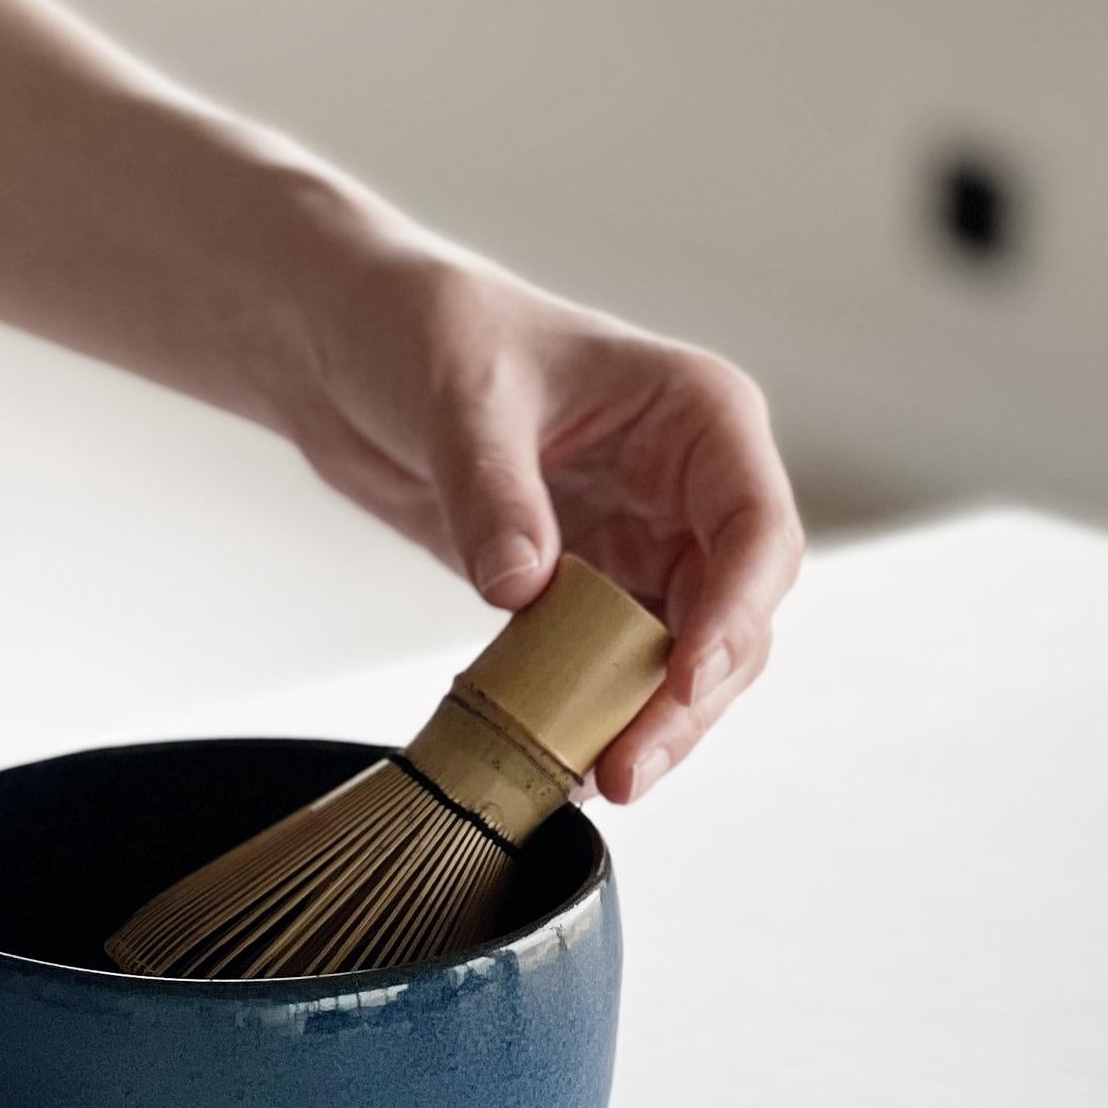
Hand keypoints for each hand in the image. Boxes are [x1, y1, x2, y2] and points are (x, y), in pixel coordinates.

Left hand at [288, 251, 803, 801]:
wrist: (351, 347)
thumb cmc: (427, 328)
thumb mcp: (458, 397)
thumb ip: (494, 492)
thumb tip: (523, 588)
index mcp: (698, 417)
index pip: (755, 529)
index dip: (735, 613)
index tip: (684, 680)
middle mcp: (687, 487)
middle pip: (731, 616)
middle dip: (687, 700)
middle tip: (627, 768)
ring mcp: (639, 542)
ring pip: (678, 658)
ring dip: (642, 722)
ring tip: (587, 779)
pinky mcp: (584, 588)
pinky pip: (606, 667)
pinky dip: (585, 715)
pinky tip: (552, 759)